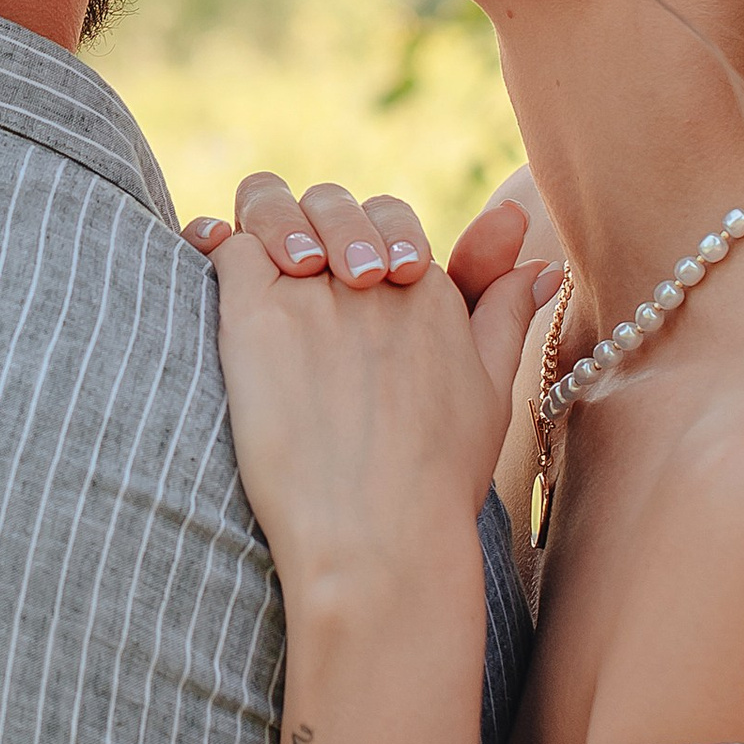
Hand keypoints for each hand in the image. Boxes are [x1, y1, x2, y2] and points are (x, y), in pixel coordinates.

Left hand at [204, 180, 560, 602]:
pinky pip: (230, 247)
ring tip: (268, 262)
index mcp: (429, 289)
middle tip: (308, 268)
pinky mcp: (258, 316)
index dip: (369, 242)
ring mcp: (314, 293)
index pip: (390, 222)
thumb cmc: (436, 481)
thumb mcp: (492, 390)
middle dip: (322, 223)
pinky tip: (207, 250)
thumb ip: (504, 313)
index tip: (352, 279)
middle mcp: (375, 278)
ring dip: (268, 221)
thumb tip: (537, 265)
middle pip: (336, 207)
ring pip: (276, 212)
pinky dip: (214, 244)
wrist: (379, 537)